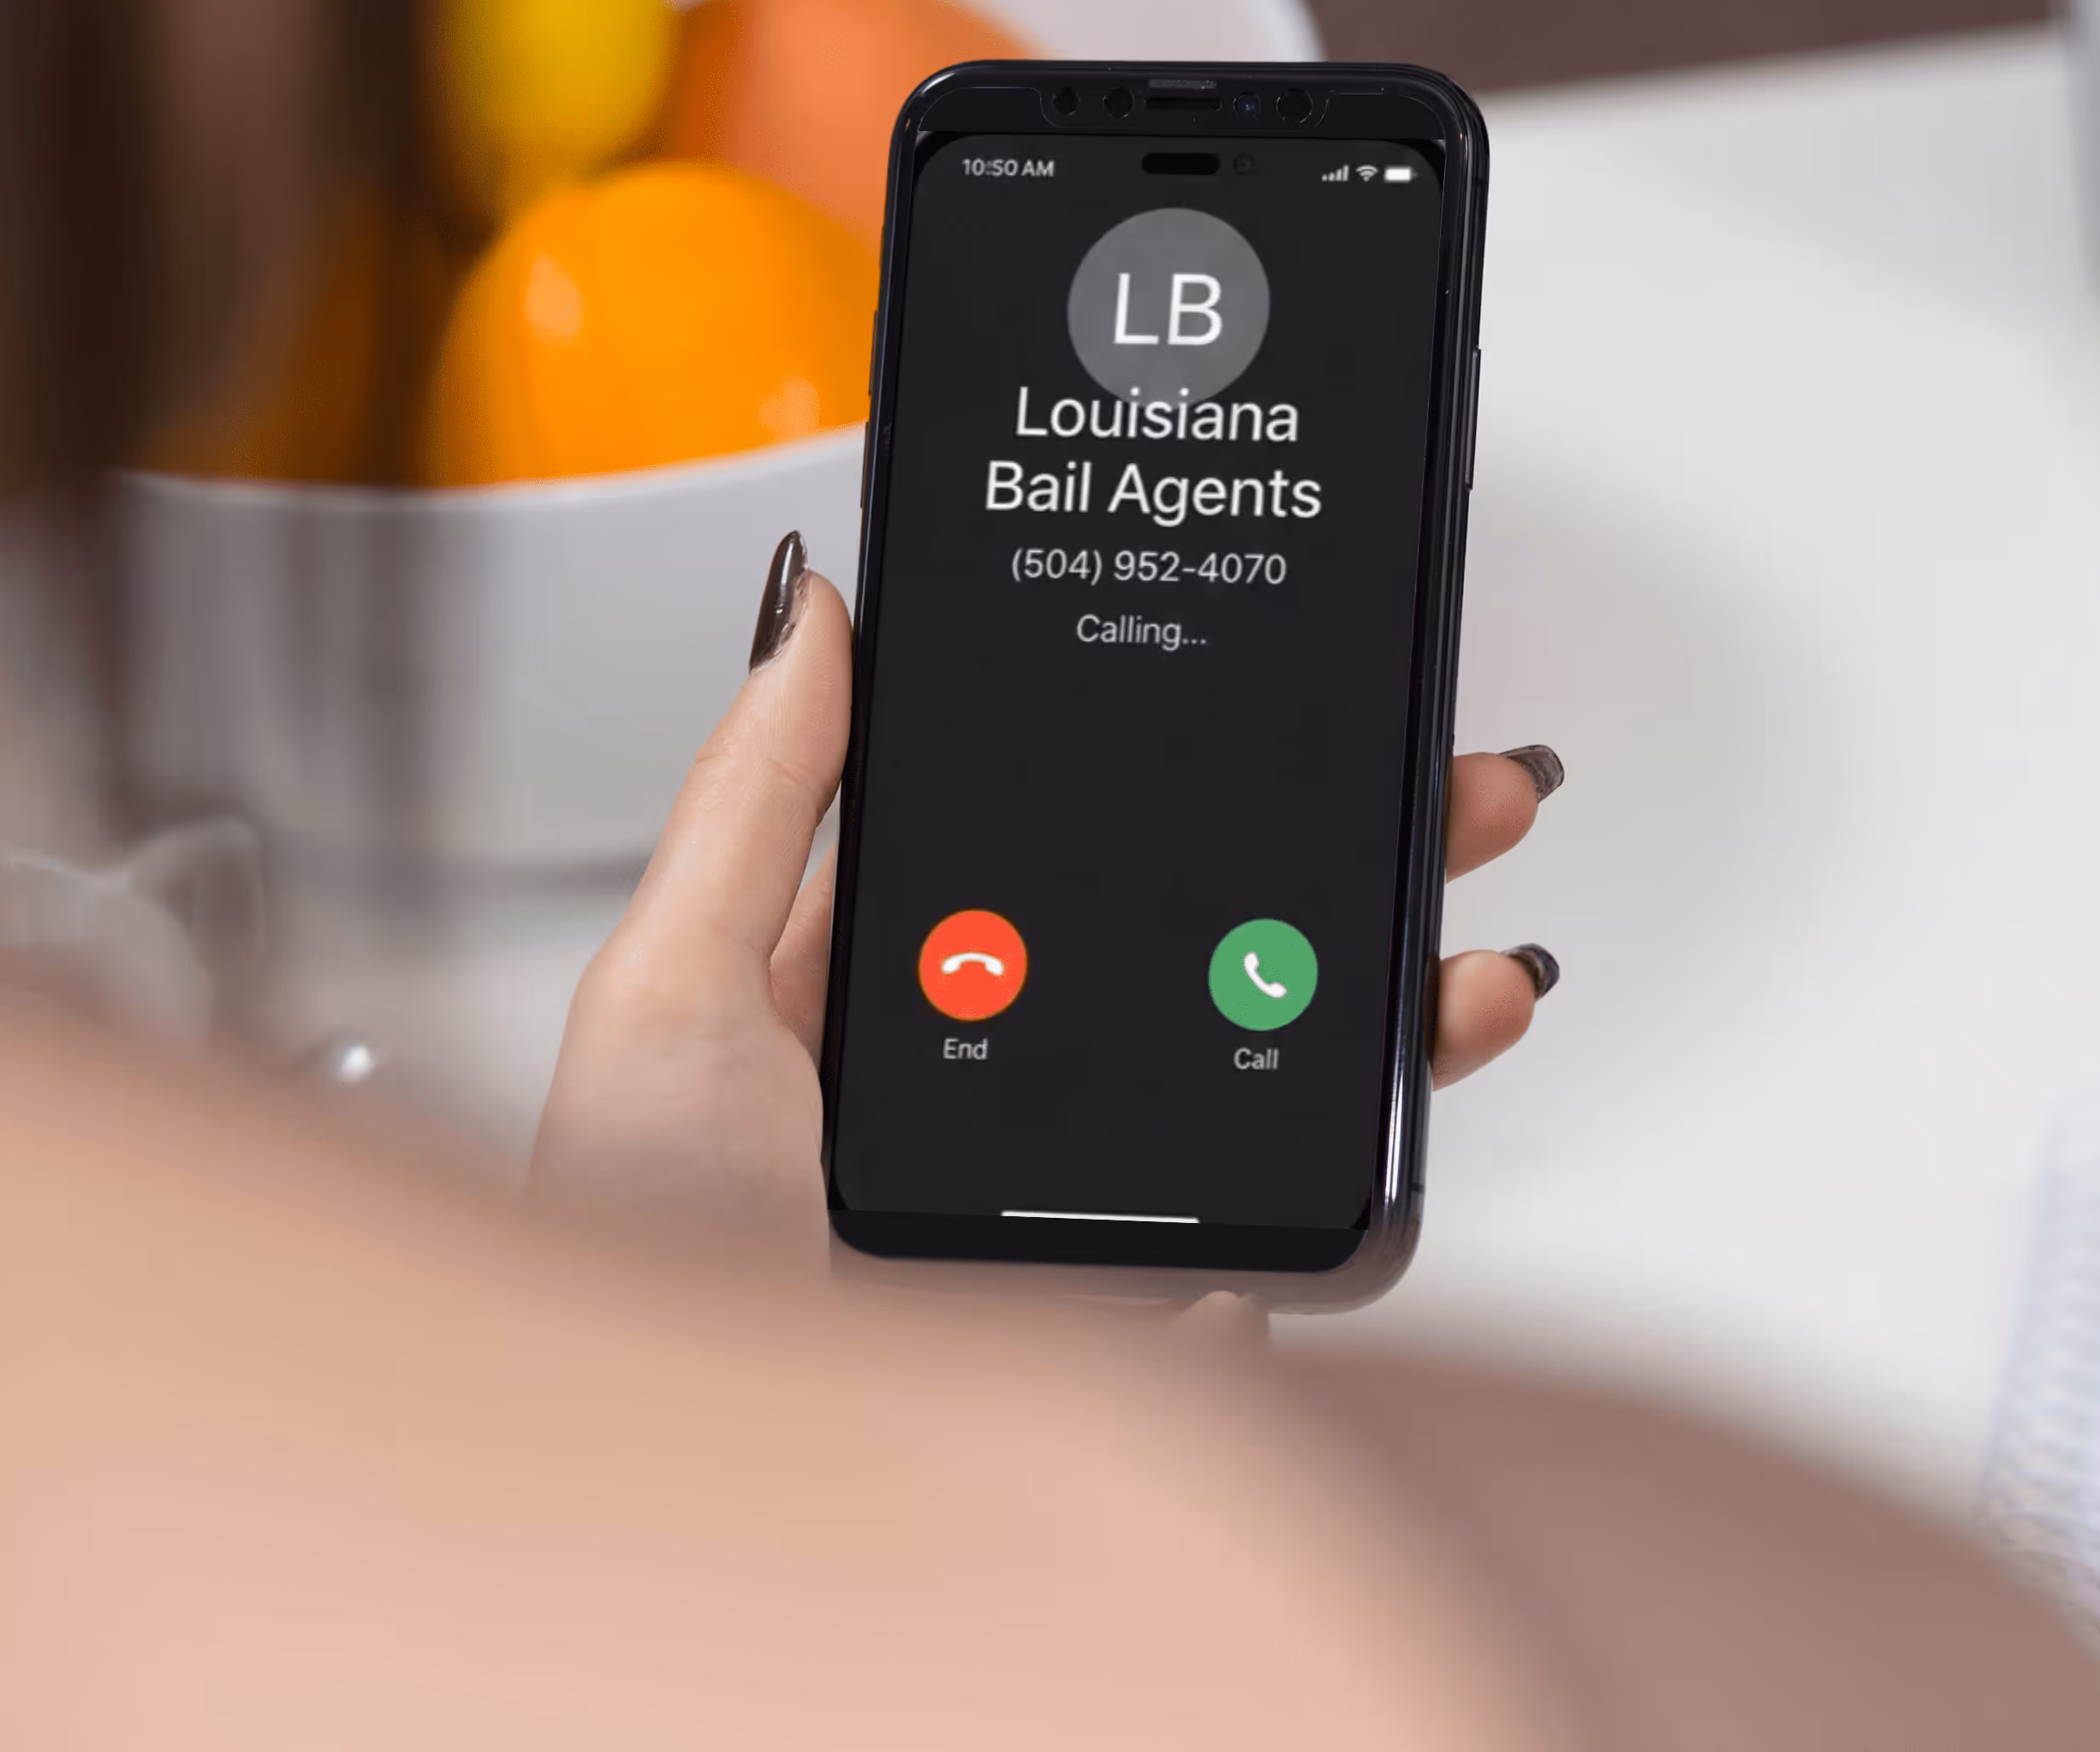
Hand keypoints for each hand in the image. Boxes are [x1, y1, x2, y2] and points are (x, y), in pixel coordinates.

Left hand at [528, 537, 1562, 1273]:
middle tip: (1452, 807)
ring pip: (1260, 1102)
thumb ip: (755, 796)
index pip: (1067, 861)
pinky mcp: (1111, 1334)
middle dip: (1347, 882)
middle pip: (1199, 964)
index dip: (1189, 786)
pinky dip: (1323, 1222)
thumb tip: (809, 606)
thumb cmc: (628, 1248)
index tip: (1288, 714)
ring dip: (1391, 1039)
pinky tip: (1349, 1170)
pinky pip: (1251, 1268)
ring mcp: (1054, 1221)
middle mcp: (982, 1106)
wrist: (683, 1493)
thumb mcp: (668, 989)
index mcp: (879, 1003)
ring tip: (1470, 989)